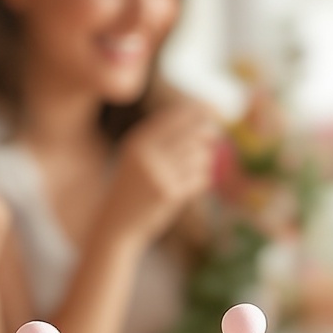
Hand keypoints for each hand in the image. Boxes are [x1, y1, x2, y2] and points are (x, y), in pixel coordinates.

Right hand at [105, 97, 220, 242]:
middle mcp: (147, 153)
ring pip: (200, 156)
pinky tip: (189, 186)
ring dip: (204, 161)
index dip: (199, 109)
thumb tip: (205, 123)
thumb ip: (164, 138)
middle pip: (192, 133)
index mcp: (139, 140)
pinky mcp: (169, 193)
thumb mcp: (139, 157)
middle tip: (214, 136)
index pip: (176, 116)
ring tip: (191, 170)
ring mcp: (158, 173)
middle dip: (208, 133)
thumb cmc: (133, 187)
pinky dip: (201, 180)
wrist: (117, 223)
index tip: (216, 109)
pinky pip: (200, 178)